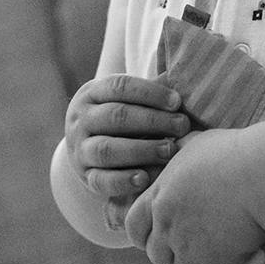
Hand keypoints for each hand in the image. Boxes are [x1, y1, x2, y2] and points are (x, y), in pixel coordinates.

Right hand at [65, 75, 188, 225]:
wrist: (89, 149)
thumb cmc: (121, 119)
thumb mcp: (128, 100)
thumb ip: (151, 92)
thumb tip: (185, 82)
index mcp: (91, 93)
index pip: (119, 87)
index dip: (150, 93)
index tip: (177, 102)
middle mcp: (81, 120)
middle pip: (115, 116)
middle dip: (152, 121)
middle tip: (181, 126)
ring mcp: (80, 150)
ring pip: (106, 149)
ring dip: (141, 150)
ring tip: (169, 150)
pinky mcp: (85, 177)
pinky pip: (101, 181)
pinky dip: (123, 181)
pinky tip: (145, 179)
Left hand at [124, 129, 264, 263]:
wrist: (261, 175)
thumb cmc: (233, 153)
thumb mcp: (198, 144)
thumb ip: (182, 154)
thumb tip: (179, 143)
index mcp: (159, 198)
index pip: (134, 227)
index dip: (144, 234)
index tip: (157, 234)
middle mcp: (169, 225)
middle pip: (156, 254)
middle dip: (171, 252)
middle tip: (192, 243)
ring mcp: (191, 246)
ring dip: (199, 262)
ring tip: (218, 247)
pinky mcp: (217, 260)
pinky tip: (237, 252)